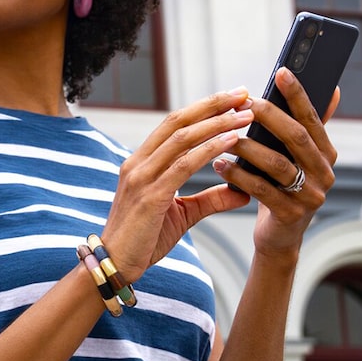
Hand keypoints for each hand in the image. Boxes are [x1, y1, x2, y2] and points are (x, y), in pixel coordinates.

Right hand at [101, 88, 254, 281]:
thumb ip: (210, 200)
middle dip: (213, 105)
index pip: (173, 125)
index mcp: (140, 163)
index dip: (203, 108)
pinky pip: (184, 165)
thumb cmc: (143, 240)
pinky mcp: (150, 196)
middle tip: (244, 94)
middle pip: (178, 121)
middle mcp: (138, 164)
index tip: (232, 99)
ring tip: (246, 114)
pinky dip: (210, 149)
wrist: (115, 266)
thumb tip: (242, 192)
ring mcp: (141, 178)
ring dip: (217, 123)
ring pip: (183, 138)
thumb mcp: (182, 215)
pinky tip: (232, 140)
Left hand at [215, 67, 338, 253]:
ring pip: (277, 164)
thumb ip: (311, 128)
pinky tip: (219, 165)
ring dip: (248, 147)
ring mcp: (310, 196)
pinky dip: (238, 176)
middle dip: (270, 116)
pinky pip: (261, 190)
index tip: (281, 72)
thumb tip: (332, 89)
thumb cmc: (283, 190)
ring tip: (224, 136)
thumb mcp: (299, 160)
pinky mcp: (290, 215)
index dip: (298, 95)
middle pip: (296, 137)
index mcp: (326, 154)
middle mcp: (324, 173)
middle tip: (244, 103)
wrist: (279, 239)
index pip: (313, 118)